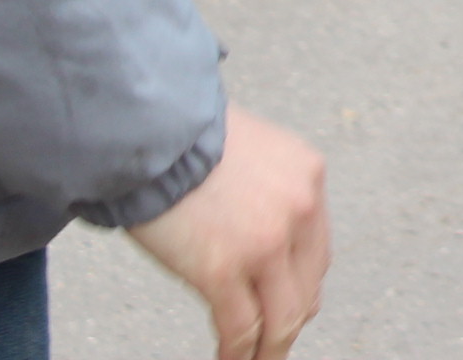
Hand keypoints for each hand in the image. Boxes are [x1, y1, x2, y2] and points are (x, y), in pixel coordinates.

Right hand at [125, 107, 329, 359]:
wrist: (146, 125)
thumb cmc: (181, 134)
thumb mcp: (249, 149)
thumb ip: (264, 190)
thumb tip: (254, 234)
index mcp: (308, 175)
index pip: (317, 252)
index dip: (301, 289)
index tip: (287, 308)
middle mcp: (299, 209)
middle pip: (306, 289)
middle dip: (288, 324)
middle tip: (272, 345)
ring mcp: (264, 242)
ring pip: (282, 319)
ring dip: (270, 349)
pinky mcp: (222, 270)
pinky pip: (240, 329)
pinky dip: (237, 355)